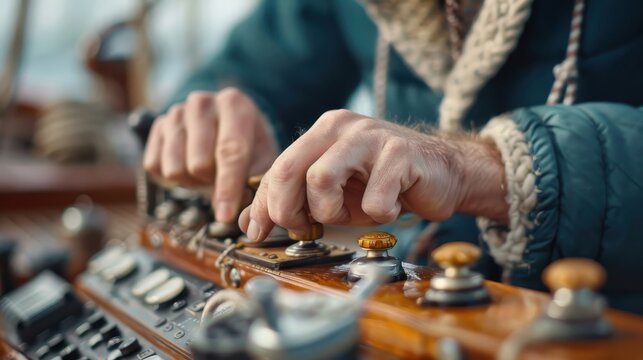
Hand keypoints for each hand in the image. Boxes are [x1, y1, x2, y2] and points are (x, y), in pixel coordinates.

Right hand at [143, 88, 278, 222]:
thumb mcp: (262, 159)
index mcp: (234, 104)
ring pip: (175, 169)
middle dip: (212, 183)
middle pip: (199, 164)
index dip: (227, 188)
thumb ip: (253, 186)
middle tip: (222, 179)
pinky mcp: (157, 126)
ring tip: (207, 172)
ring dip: (192, 181)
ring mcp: (176, 112)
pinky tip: (190, 165)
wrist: (228, 124)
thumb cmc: (249, 144)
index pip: (229, 151)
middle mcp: (202, 102)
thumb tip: (236, 215)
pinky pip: (155, 167)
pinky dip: (174, 177)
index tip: (225, 215)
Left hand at [238, 109, 507, 241]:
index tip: (257, 233)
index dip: (262, 207)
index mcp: (321, 133)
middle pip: (289, 170)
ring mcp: (370, 136)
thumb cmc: (382, 186)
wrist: (442, 174)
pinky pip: (373, 199)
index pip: (277, 169)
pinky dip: (379, 214)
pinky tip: (391, 205)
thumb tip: (250, 223)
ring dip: (333, 211)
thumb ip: (295, 202)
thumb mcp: (332, 195)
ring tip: (354, 212)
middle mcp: (341, 127)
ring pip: (321, 178)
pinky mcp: (400, 153)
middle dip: (287, 210)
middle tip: (306, 228)